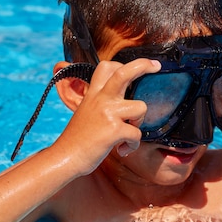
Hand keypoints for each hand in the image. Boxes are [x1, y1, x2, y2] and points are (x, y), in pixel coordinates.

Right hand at [53, 58, 161, 173]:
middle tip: (156, 66)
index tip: (138, 66)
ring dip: (138, 123)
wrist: (65, 157)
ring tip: (126, 133)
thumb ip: (101, 103)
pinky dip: (132, 145)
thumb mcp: (85, 112)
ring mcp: (108, 113)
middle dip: (143, 65)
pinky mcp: (114, 130)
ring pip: (141, 107)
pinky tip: (121, 149)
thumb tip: (122, 102)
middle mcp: (101, 99)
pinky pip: (136, 134)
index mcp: (93, 94)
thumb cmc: (77, 139)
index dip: (123, 64)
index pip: (106, 67)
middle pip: (124, 73)